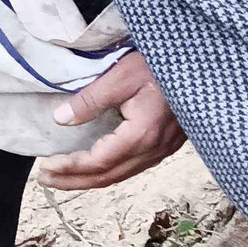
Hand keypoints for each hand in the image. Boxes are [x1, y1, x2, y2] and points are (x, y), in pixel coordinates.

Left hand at [39, 52, 185, 191]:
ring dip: (91, 180)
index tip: (46, 166)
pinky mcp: (167, 146)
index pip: (98, 162)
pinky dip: (110, 172)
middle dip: (74, 181)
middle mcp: (154, 149)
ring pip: (122, 176)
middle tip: (45, 179)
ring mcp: (163, 150)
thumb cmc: (162, 65)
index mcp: (141, 134)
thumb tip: (61, 120)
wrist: (201, 66)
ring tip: (65, 177)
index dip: (70, 168)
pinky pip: (134, 168)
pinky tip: (96, 167)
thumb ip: (90, 100)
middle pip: (109, 177)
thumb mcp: (121, 75)